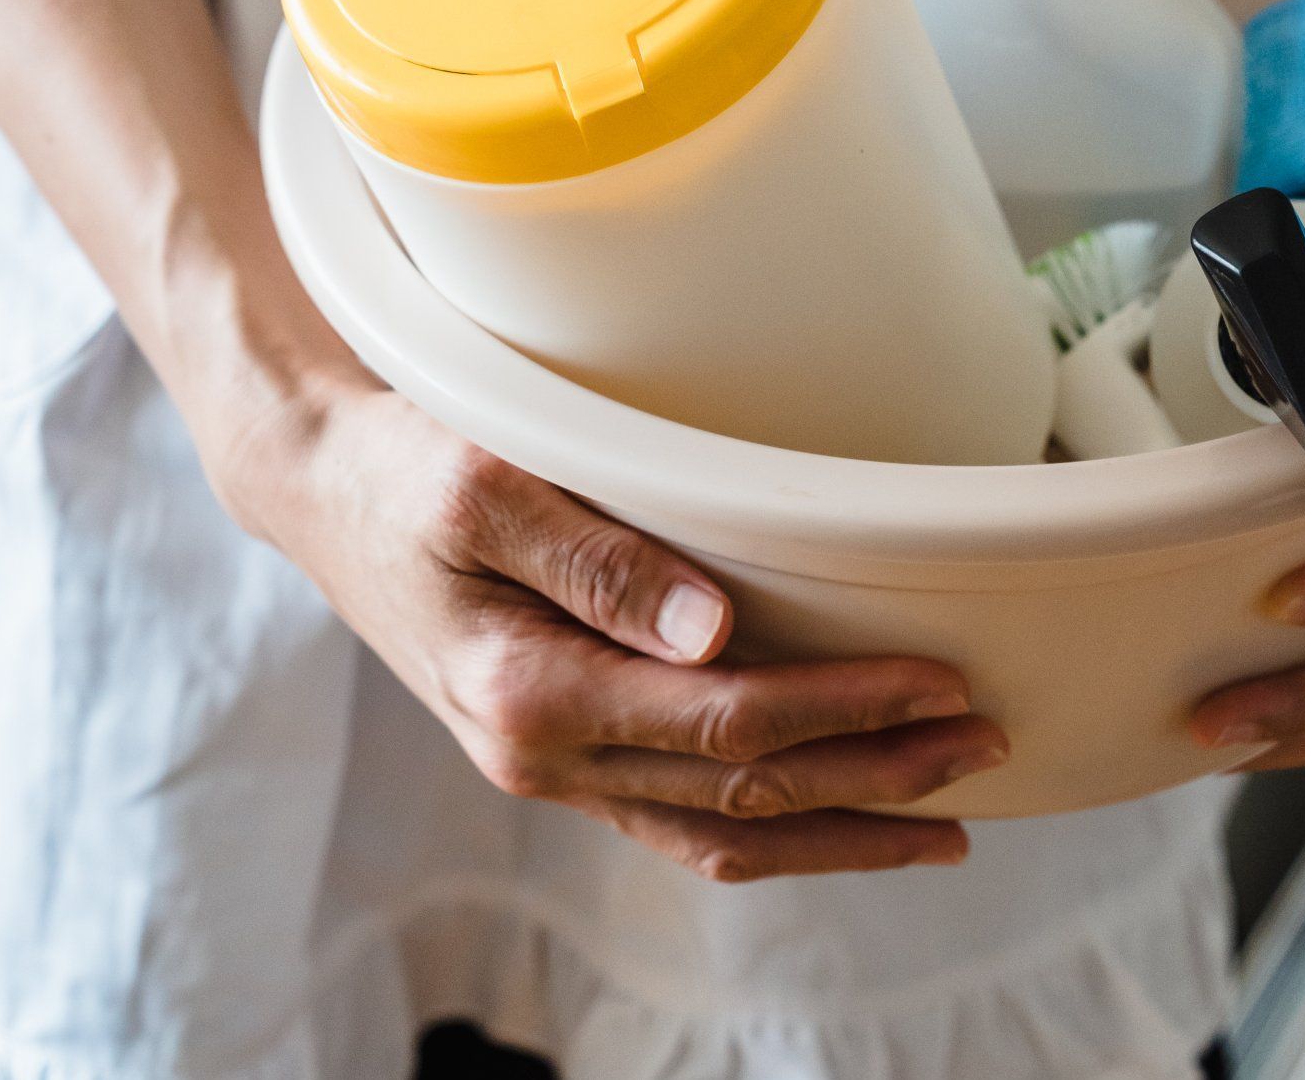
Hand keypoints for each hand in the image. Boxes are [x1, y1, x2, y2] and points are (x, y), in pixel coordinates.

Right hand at [205, 362, 1006, 880]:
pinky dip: (766, 828)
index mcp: (532, 694)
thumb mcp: (484, 489)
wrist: (320, 487)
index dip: (845, 711)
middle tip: (983, 748)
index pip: (729, 726)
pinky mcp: (560, 745)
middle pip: (742, 797)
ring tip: (942, 819)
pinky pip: (680, 819)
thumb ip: (597, 563)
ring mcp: (552, 766)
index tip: (940, 685)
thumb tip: (712, 629)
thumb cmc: (401, 469)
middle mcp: (545, 756)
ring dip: (837, 828)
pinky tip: (825, 815)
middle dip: (874, 780)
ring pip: (717, 836)